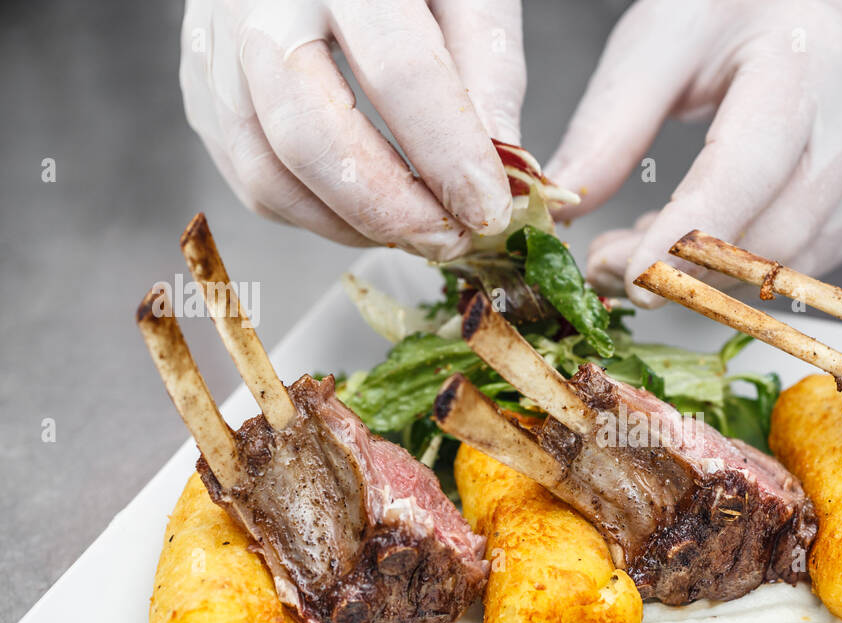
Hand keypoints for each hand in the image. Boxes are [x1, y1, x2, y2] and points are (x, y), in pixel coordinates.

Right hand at [180, 0, 525, 259]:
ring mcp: (214, 41)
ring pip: (268, 171)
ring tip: (415, 232)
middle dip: (392, 211)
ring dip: (349, 224)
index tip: (491, 211)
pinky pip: (246, 174)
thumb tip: (505, 173)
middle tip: (452, 241)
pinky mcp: (198, 78)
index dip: (449, 157)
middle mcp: (260, 2)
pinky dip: (310, 213)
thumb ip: (490, 66)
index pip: (400, 76)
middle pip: (313, 136)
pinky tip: (364, 212)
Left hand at [545, 0, 841, 306]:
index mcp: (808, 61)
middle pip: (771, 236)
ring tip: (648, 251)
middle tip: (607, 267)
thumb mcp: (667, 35)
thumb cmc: (750, 5)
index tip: (629, 279)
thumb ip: (613, 120)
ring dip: (711, 278)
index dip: (686, 238)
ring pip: (791, 262)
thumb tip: (566, 200)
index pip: (745, 174)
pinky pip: (812, 259)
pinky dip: (748, 266)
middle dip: (683, 271)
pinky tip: (705, 241)